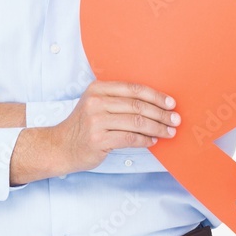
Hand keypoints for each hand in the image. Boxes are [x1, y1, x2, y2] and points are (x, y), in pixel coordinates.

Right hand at [46, 81, 180, 176]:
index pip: (134, 89)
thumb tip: (156, 104)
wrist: (60, 146)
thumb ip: (120, 100)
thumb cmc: (85, 126)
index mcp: (98, 88)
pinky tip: (153, 141)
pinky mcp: (98, 139)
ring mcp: (96, 121)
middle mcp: (96, 102)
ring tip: (169, 132)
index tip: (171, 103)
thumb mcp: (97, 105)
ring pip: (136, 122)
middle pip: (137, 105)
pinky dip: (145, 140)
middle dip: (161, 113)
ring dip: (157, 127)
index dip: (156, 96)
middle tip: (175, 120)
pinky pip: (130, 138)